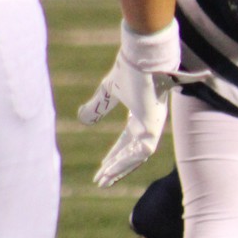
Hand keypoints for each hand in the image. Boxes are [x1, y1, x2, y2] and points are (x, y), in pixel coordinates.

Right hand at [78, 22, 209, 186]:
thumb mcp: (107, 90)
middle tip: (100, 181)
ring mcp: (153, 126)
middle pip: (132, 153)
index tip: (101, 169)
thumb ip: (97, 107)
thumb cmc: (129, 68)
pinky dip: (126, 160)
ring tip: (104, 180)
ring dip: (120, 168)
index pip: (127, 142)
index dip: (114, 156)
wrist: (143, 56)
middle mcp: (149, 124)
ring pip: (137, 155)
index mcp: (140, 116)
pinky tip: (112, 168)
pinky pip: (141, 151)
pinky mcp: (154, 125)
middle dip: (116, 167)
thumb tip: (82, 120)